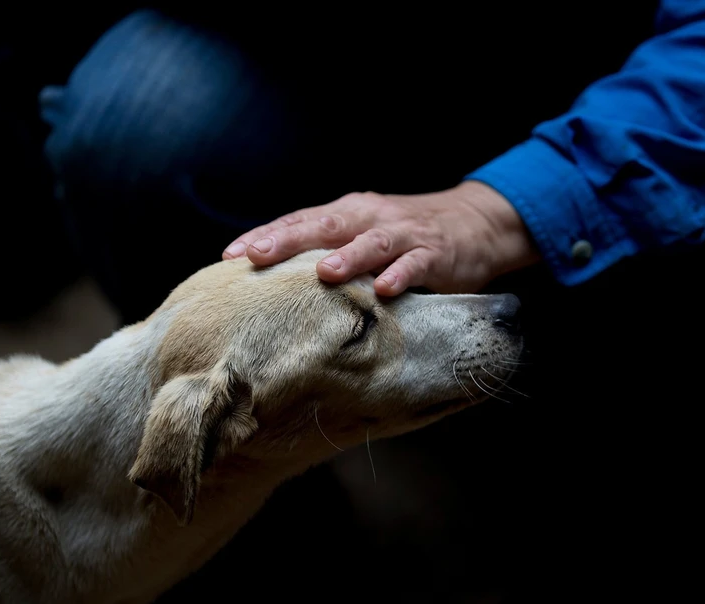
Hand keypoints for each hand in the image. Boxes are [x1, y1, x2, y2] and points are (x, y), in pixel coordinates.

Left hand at [222, 181, 539, 295]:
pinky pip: (416, 264)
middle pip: (326, 226)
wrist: (475, 222)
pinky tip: (386, 289)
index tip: (229, 255)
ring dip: (348, 257)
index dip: (266, 236)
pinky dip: (402, 275)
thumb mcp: (363, 234)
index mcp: (348, 214)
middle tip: (257, 256)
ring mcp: (405, 234)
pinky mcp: (436, 254)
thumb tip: (275, 281)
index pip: (299, 222)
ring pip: (372, 243)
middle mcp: (371, 218)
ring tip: (323, 273)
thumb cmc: (406, 235)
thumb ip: (328, 250)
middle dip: (289, 240)